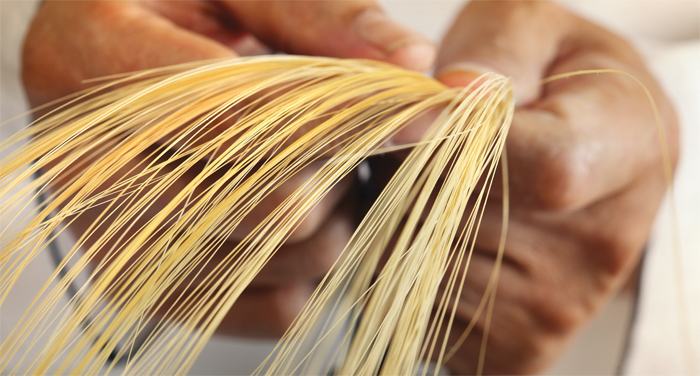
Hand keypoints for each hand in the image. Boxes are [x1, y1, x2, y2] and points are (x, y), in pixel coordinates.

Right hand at [21, 0, 435, 336]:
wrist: (117, 75)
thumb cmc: (180, 22)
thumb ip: (320, 18)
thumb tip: (411, 62)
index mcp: (85, 55)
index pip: (220, 105)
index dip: (330, 115)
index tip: (413, 112)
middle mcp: (84, 161)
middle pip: (254, 196)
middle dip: (330, 165)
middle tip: (345, 135)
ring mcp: (112, 239)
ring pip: (275, 256)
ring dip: (329, 216)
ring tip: (316, 170)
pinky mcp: (154, 290)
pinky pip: (274, 307)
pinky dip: (310, 267)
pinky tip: (300, 219)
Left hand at [392, 1, 677, 372]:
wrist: (585, 149)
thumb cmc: (550, 77)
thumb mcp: (530, 27)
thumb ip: (498, 52)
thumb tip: (453, 101)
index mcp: (629, 149)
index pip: (545, 168)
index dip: (457, 143)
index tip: (414, 116)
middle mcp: (605, 245)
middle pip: (463, 221)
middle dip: (412, 178)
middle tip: (424, 145)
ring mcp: (562, 307)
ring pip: (428, 267)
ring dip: (403, 222)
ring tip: (437, 185)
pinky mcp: (520, 346)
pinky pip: (423, 307)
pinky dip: (408, 267)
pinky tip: (439, 230)